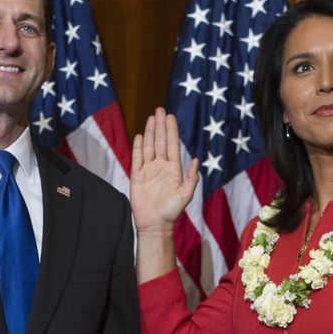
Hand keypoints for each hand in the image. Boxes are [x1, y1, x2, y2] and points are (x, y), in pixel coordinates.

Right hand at [130, 108, 198, 233]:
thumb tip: (195, 159)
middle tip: (159, 110)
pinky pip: (137, 158)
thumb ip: (191, 177)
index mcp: (173, 169)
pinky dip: (138, 146)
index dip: (171, 130)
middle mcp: (161, 167)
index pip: (172, 145)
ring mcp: (148, 170)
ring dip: (150, 132)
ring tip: (151, 118)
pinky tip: (140, 135)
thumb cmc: (172, 211)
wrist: (155, 224)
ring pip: (149, 146)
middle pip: (160, 142)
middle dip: (160, 126)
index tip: (170, 117)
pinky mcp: (137, 176)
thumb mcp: (186, 194)